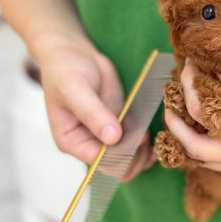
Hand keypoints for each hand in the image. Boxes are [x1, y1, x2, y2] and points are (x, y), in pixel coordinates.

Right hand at [38, 40, 155, 180]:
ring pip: (130, 159)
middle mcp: (89, 144)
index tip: (136, 138)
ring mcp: (106, 136)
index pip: (100, 163)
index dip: (120, 155)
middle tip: (146, 136)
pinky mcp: (120, 125)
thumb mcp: (76, 89)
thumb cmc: (66, 71)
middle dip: (134, 156)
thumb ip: (93, 114)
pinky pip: (137, 143)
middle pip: (117, 167)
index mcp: (71, 141)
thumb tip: (112, 138)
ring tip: (151, 135)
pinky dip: (147, 142)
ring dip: (144, 151)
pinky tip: (154, 132)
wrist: (73, 54)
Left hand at [163, 44, 220, 176]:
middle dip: (189, 82)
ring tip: (171, 98)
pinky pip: (205, 161)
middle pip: (204, 110)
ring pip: (195, 144)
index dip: (215, 62)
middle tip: (189, 63)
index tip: (209, 46)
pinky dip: (187, 145)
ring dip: (178, 121)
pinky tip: (182, 125)